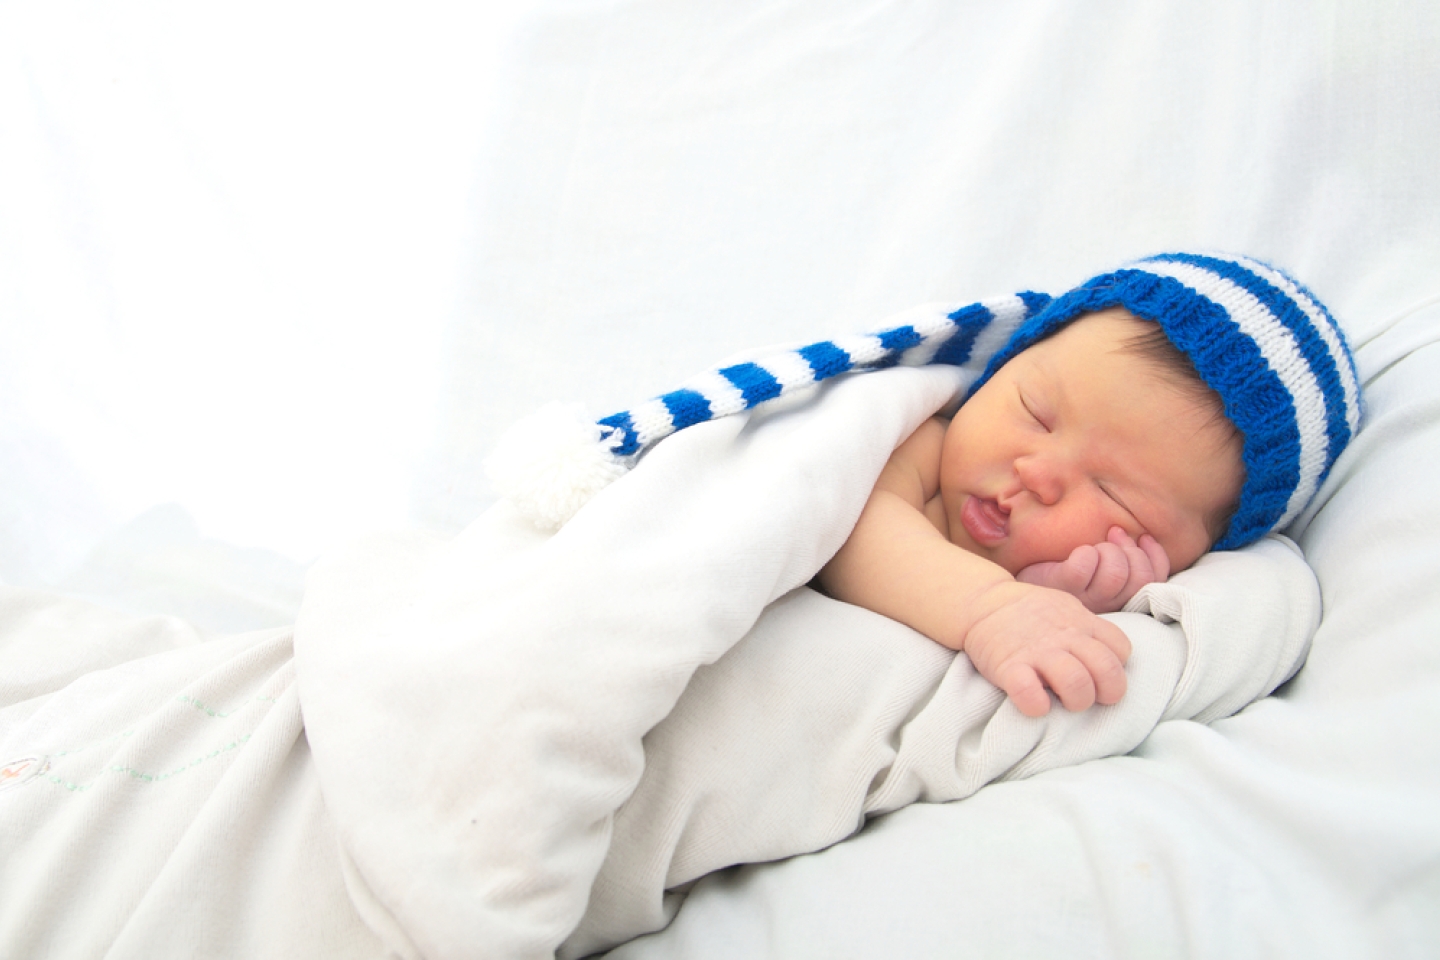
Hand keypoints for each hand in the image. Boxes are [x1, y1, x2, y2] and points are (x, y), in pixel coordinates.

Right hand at [963, 580, 1131, 717]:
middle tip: (1088, 696)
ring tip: (1062, 701)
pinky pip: (1029, 694)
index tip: (1098, 674)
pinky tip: (1035, 704)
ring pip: (1077, 683)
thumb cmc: (1030, 613)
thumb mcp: (1067, 609)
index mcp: (1083, 624)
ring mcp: (1038, 653)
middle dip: (1106, 692)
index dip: (1115, 668)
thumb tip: (1109, 655)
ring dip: (1076, 700)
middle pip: (1107, 670)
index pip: (1121, 649)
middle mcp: (1066, 638)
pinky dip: (1036, 705)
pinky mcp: (1008, 667)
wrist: (983, 601)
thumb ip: (1088, 629)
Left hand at [1015, 526, 1169, 613]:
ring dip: (1108, 550)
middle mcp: (1106, 604)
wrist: (1020, 589)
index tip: (1142, 537)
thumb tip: (1144, 536)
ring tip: (1094, 546)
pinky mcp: (1064, 587)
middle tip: (1113, 534)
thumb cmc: (1064, 572)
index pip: (1153, 582)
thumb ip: (1125, 558)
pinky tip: (1078, 553)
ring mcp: (1085, 599)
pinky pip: (1084, 565)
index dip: (1154, 557)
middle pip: (1139, 578)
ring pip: (1116, 572)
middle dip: (1131, 551)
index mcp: (1119, 600)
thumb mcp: (1100, 567)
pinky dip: (1084, 553)